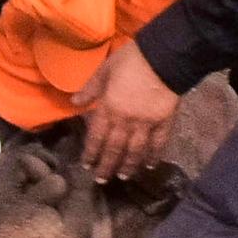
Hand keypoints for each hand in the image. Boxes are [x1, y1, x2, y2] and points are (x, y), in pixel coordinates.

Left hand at [74, 42, 181, 180]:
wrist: (162, 56)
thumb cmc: (130, 60)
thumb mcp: (104, 70)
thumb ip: (90, 89)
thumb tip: (73, 103)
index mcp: (109, 108)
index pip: (97, 137)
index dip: (91, 152)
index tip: (87, 166)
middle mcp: (125, 121)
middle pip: (114, 148)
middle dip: (107, 166)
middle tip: (102, 180)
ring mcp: (145, 124)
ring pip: (135, 151)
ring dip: (128, 165)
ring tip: (124, 177)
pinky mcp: (164, 122)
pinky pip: (158, 143)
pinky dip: (154, 156)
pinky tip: (150, 165)